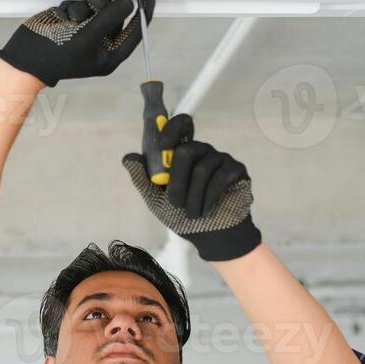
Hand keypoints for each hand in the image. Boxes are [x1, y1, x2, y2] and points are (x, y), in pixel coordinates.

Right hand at [0, 0, 154, 86]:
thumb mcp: (85, 38)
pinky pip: (80, 5)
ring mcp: (85, 31)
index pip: (133, 34)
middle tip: (93, 3)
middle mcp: (99, 43)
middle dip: (103, 7)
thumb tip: (128, 3)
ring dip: (84, 8)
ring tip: (71, 19)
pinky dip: (71, 8)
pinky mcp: (72, 22)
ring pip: (96, 7)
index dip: (142, 16)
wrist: (24, 57)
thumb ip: (108, 19)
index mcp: (108, 55)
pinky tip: (61, 18)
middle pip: (115, 16)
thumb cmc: (55, 55)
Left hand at [122, 113, 261, 261]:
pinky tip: (207, 211)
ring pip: (201, 169)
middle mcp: (201, 151)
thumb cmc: (183, 216)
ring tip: (192, 215)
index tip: (163, 144)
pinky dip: (209, 199)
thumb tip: (127, 157)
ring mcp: (220, 158)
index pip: (180, 126)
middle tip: (175, 203)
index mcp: (181, 153)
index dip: (172, 129)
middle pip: (186, 151)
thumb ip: (143, 179)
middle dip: (178, 182)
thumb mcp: (156, 200)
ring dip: (193, 198)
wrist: (211, 237)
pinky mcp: (236, 169)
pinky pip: (220, 178)